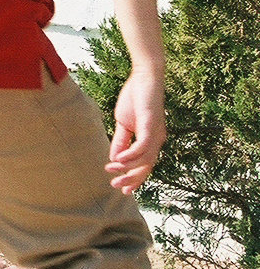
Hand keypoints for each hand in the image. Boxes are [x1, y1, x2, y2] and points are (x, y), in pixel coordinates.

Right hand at [106, 71, 164, 194]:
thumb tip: (114, 159)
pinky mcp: (151, 127)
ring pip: (144, 160)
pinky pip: (141, 148)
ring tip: (111, 171)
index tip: (124, 190)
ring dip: (127, 168)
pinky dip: (130, 156)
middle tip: (116, 186)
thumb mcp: (124, 123)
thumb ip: (121, 141)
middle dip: (131, 179)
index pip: (145, 165)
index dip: (135, 178)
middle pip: (147, 167)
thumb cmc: (136, 98)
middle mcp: (157, 141)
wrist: (145, 78)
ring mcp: (156, 135)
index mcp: (151, 140)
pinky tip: (118, 160)